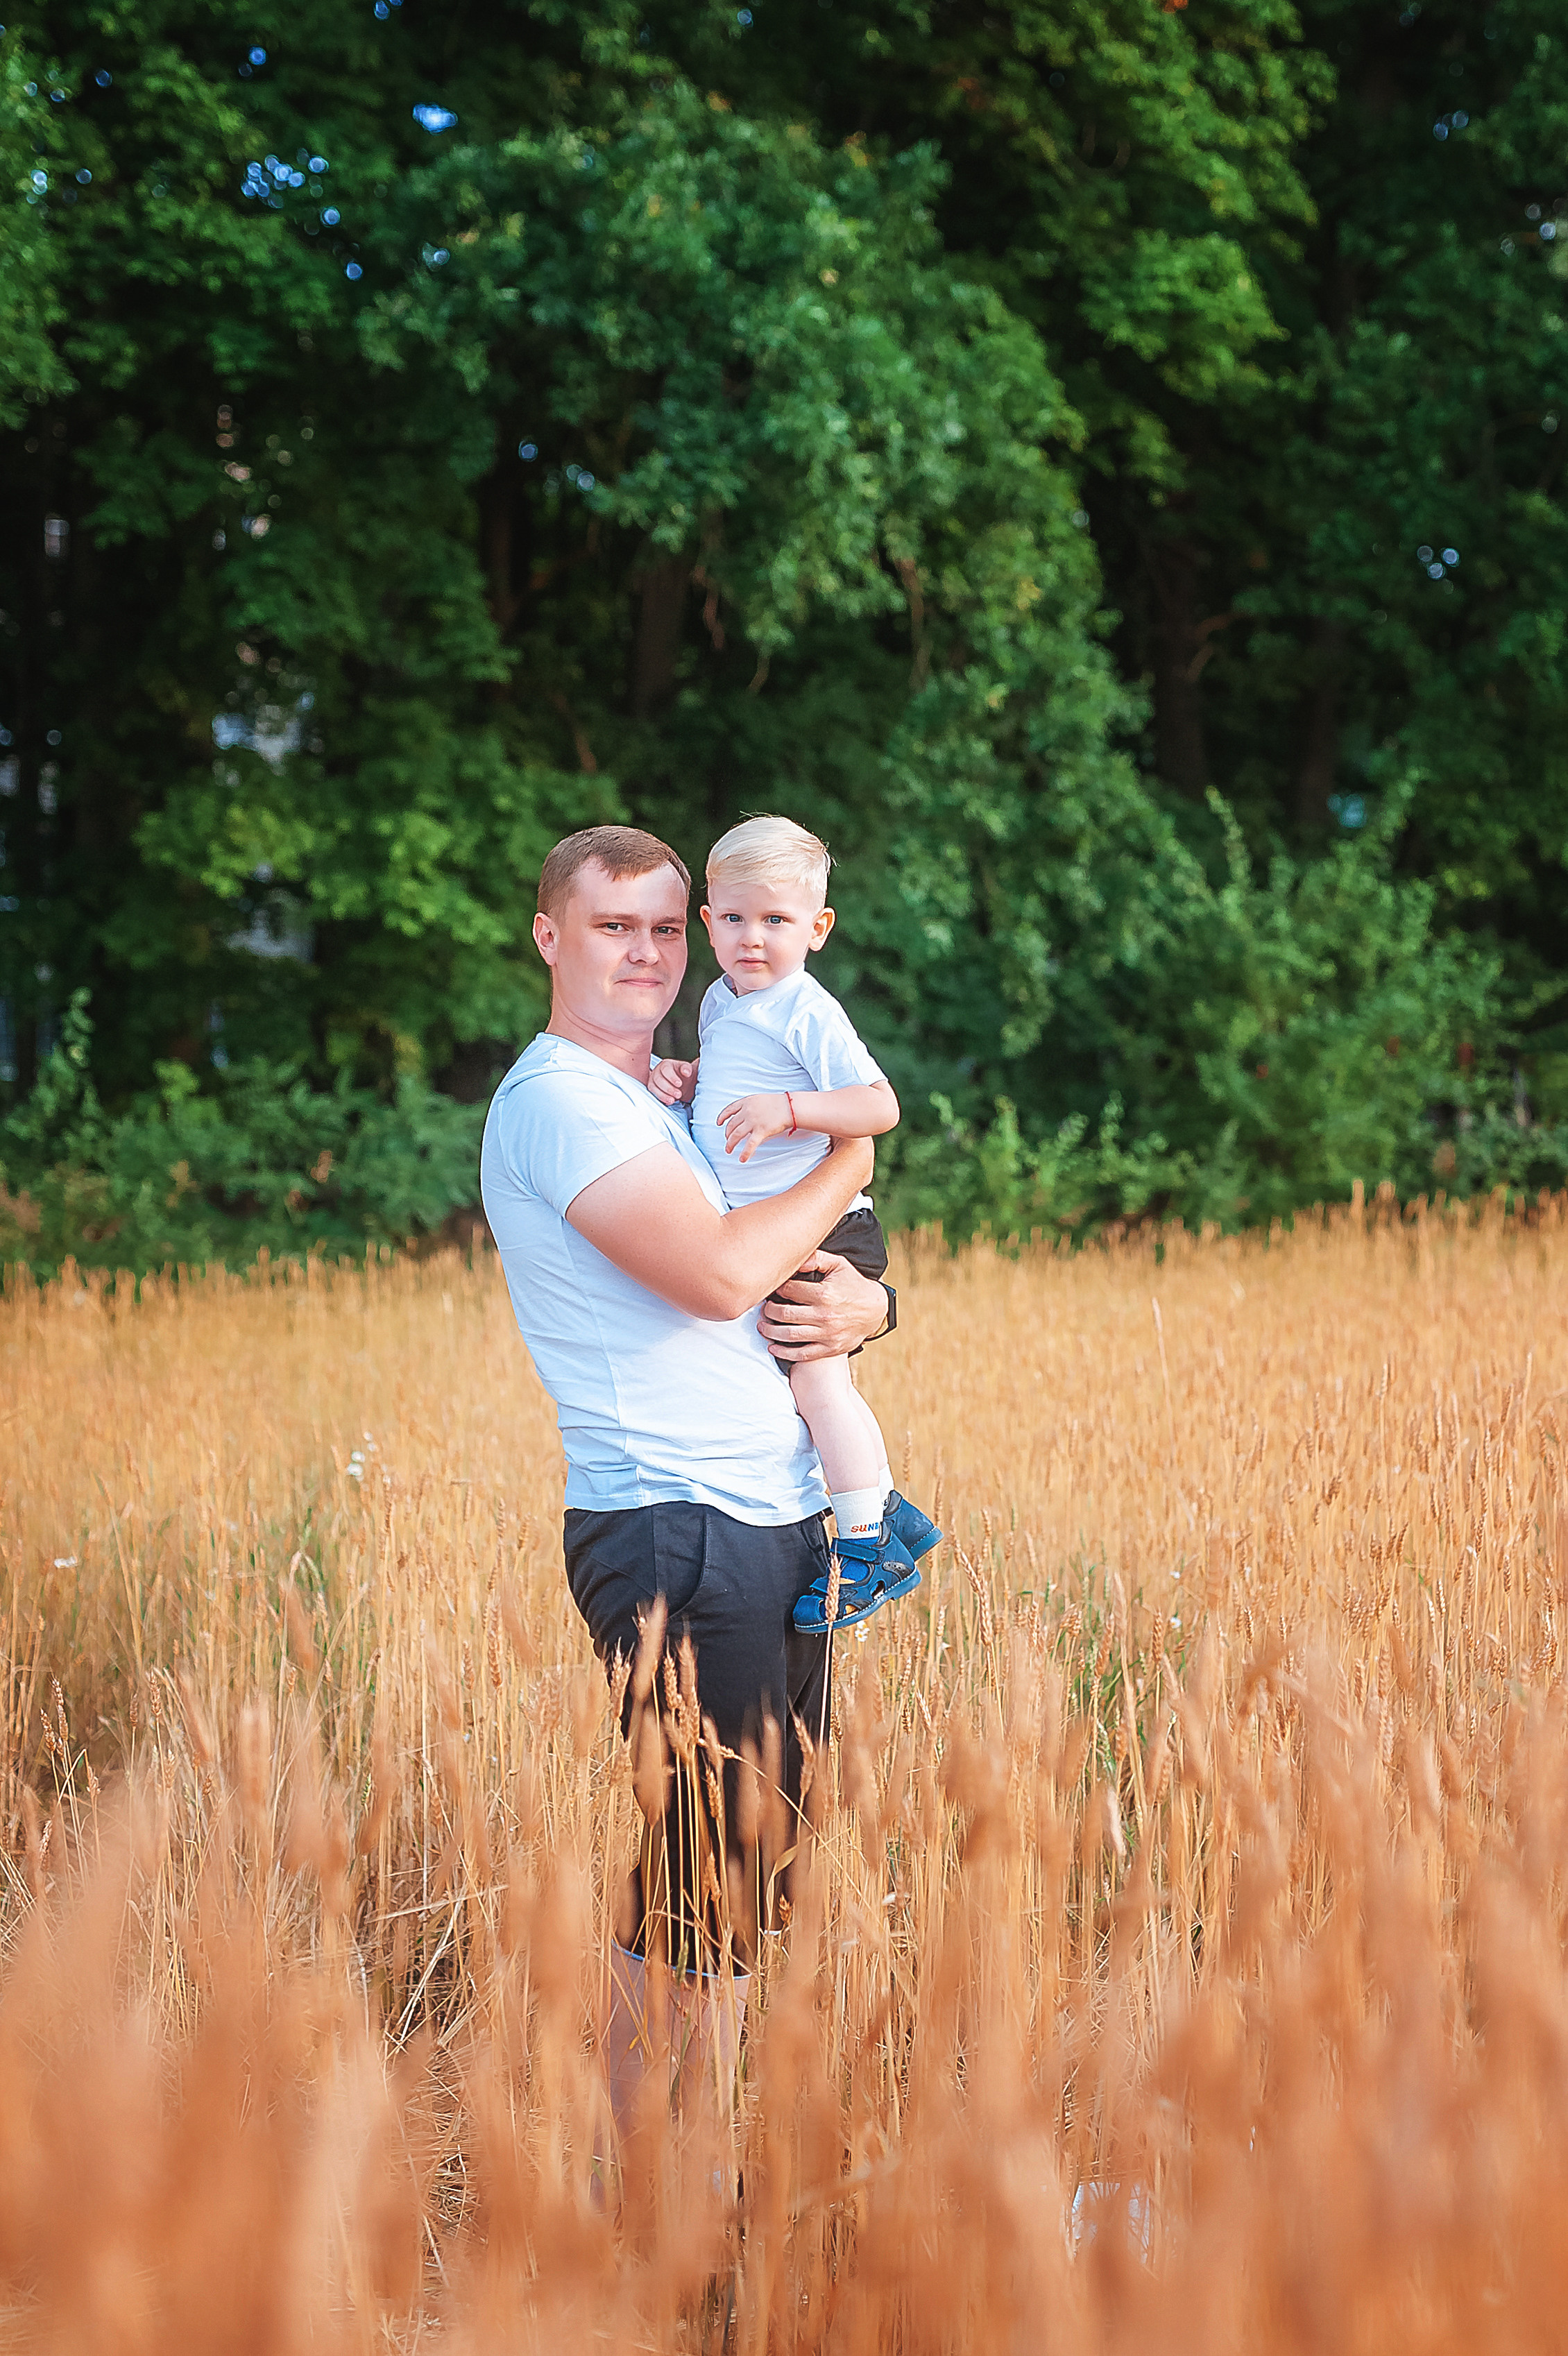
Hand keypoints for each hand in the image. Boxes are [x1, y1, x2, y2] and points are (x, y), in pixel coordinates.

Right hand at [650, 1057, 696, 1106]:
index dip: (672, 1077)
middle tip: (678, 1094)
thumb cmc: (683, 1074)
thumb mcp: (687, 1069)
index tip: (680, 1084)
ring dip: (663, 1095)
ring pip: (653, 1088)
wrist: (682, 1082)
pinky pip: (653, 1095)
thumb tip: (686, 1072)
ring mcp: (653, 1081)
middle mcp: (657, 1072)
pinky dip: (661, 1099)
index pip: (666, 1069)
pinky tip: (668, 1102)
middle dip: (669, 1088)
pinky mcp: (652, 1090)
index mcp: (665, 1065)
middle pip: (659, 1080)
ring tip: (672, 1100)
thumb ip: (687, 1069)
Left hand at [719, 1091, 794, 1161]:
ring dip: (730, 1144)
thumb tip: (744, 1116)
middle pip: (731, 1125)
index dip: (722, 1117)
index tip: (718, 1123)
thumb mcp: (760, 1099)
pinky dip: (745, 1153)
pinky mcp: (761, 1131)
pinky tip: (742, 1159)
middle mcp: (747, 1111)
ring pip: (736, 1135)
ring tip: (728, 1150)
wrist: (790, 1106)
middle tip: (727, 1140)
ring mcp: (753, 1121)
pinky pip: (750, 1144)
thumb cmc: (778, 1103)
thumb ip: (750, 1106)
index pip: (729, 1109)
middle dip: (727, 1134)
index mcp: (746, 1102)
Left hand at [757, 1249, 889, 1363]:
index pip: (789, 1291)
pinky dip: (784, 1352)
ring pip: (789, 1335)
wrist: (875, 1310)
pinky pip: (802, 1354)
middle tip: (764, 1308)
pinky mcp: (829, 1348)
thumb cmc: (853, 1285)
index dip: (776, 1289)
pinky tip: (773, 1347)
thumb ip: (815, 1259)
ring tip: (763, 1326)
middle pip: (785, 1314)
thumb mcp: (838, 1265)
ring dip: (770, 1331)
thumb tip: (793, 1260)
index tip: (771, 1290)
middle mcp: (825, 1315)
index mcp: (824, 1293)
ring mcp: (827, 1334)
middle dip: (768, 1311)